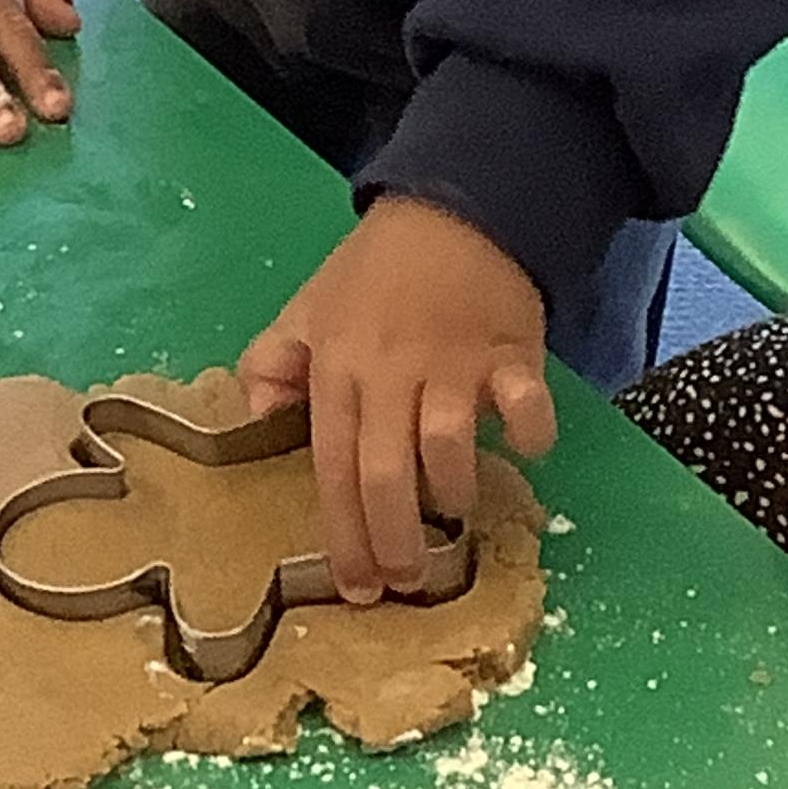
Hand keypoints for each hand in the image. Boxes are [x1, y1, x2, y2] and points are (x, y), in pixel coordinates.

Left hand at [238, 197, 555, 602]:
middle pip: (385, 473)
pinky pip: (525, 403)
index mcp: (337, 366)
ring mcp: (452, 362)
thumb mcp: (307, 306)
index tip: (355, 585)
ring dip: (452, 493)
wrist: (453, 203)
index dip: (343, 533)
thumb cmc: (375, 269)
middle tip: (405, 582)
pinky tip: (524, 448)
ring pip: (446, 446)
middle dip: (393, 540)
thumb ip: (273, 363)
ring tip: (453, 516)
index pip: (332, 465)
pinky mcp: (510, 350)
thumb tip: (258, 421)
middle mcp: (390, 371)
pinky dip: (529, 433)